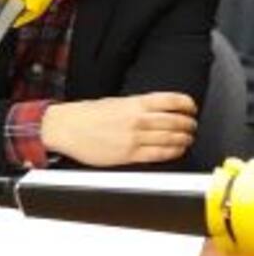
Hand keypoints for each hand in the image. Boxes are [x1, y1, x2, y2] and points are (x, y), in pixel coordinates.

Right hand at [41, 92, 197, 165]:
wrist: (64, 128)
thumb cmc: (84, 115)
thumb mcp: (113, 102)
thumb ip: (137, 107)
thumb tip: (158, 111)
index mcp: (133, 103)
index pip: (172, 101)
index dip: (187, 105)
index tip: (191, 108)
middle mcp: (137, 120)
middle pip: (176, 121)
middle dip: (189, 124)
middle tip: (191, 126)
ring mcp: (134, 138)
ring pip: (172, 139)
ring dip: (184, 139)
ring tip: (187, 139)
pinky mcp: (129, 155)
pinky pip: (160, 154)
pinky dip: (173, 152)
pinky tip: (176, 150)